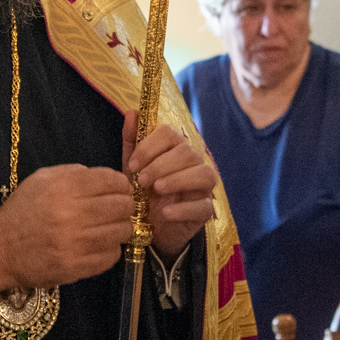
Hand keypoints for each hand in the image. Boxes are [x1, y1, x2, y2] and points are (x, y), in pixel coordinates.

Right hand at [0, 164, 133, 295]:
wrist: (0, 249)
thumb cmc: (23, 210)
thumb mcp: (42, 179)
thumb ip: (75, 173)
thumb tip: (108, 179)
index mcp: (64, 188)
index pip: (112, 181)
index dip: (122, 184)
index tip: (121, 189)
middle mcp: (72, 215)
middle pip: (122, 206)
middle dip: (125, 205)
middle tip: (118, 208)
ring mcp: (75, 244)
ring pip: (121, 232)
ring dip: (120, 228)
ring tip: (110, 227)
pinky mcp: (76, 267)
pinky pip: (111, 256)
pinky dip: (110, 249)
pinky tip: (100, 244)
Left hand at [122, 110, 216, 260]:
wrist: (149, 226)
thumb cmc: (143, 191)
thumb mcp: (133, 166)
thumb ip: (132, 140)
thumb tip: (133, 112)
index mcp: (177, 147)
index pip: (170, 133)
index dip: (150, 146)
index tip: (133, 164)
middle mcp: (195, 162)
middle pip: (187, 152)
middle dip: (161, 165)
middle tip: (141, 180)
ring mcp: (204, 186)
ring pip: (203, 174)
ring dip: (177, 180)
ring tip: (157, 190)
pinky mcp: (206, 210)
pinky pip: (203, 205)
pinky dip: (183, 208)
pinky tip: (165, 213)